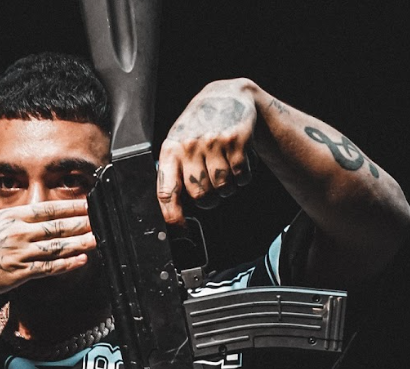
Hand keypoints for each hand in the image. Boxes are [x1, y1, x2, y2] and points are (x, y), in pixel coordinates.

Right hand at [0, 166, 95, 296]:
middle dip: (82, 223)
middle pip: (57, 226)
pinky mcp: (20, 274)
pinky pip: (49, 268)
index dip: (69, 206)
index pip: (46, 209)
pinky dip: (67, 264)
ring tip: (98, 238)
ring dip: (80, 242)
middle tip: (101, 219)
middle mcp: (18, 233)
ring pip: (57, 247)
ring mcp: (21, 254)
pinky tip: (82, 261)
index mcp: (7, 217)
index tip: (86, 204)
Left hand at [157, 78, 257, 223]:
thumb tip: (172, 214)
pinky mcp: (236, 140)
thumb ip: (175, 176)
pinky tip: (237, 163)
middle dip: (209, 201)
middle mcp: (189, 146)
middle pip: (200, 196)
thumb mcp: (179, 147)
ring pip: (223, 189)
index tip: (180, 231)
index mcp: (170, 151)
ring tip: (224, 171)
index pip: (166, 192)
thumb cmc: (199, 129)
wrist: (228, 96)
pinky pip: (241, 178)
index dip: (173, 216)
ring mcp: (214, 142)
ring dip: (227, 189)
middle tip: (211, 189)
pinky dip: (242, 178)